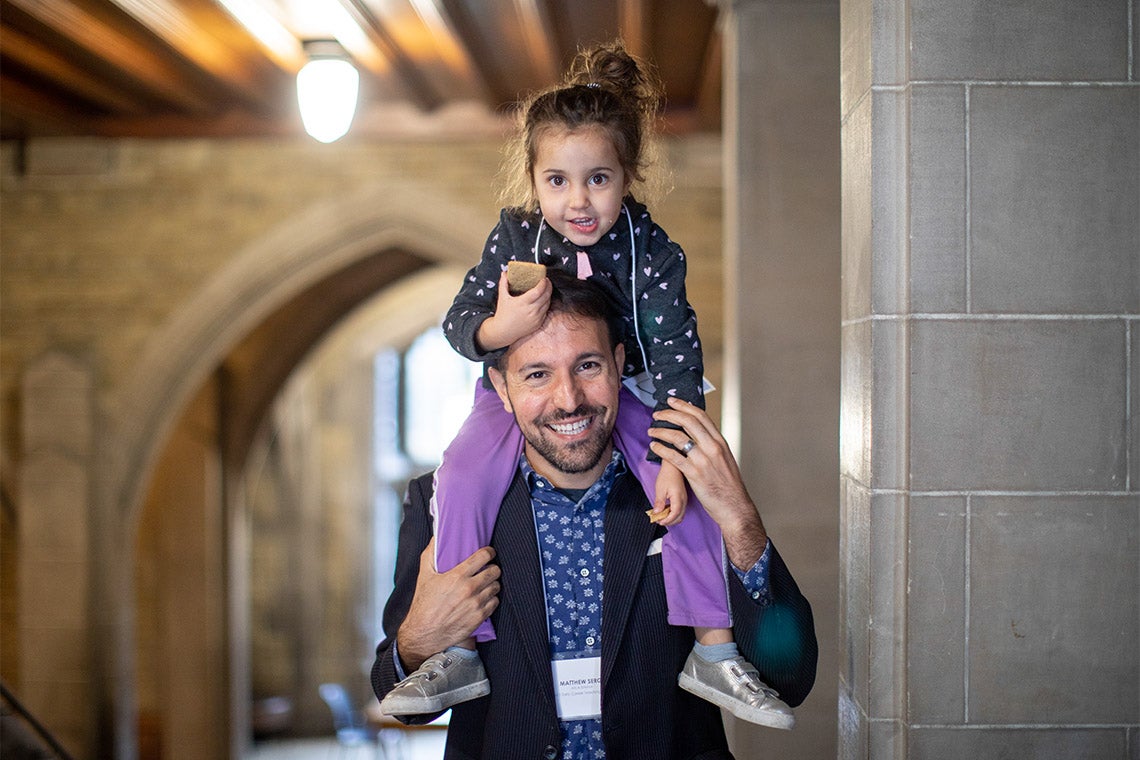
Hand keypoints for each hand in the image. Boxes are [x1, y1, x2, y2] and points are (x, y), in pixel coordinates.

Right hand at [396, 538, 500, 669]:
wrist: (424, 634)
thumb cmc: (424, 604)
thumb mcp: (424, 576)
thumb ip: (430, 554)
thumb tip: (436, 538)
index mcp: (457, 577)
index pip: (483, 557)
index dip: (489, 552)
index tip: (489, 552)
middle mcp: (469, 589)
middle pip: (494, 571)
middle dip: (492, 568)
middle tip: (487, 569)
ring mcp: (476, 604)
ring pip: (496, 587)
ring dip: (492, 584)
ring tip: (485, 584)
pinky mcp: (479, 617)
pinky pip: (495, 603)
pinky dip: (491, 599)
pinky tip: (484, 598)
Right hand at [476, 270, 551, 351]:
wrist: (504, 331)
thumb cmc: (503, 314)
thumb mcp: (502, 297)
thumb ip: (504, 284)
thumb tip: (504, 273)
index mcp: (523, 303)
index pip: (538, 291)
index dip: (543, 283)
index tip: (544, 278)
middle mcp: (531, 311)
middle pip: (546, 296)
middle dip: (549, 287)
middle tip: (547, 281)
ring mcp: (536, 318)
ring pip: (548, 304)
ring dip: (548, 295)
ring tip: (546, 289)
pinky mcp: (538, 324)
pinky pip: (546, 312)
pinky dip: (546, 304)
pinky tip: (544, 300)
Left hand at [647, 460, 686, 525]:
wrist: (673, 467)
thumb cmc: (667, 475)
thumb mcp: (660, 489)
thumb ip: (659, 502)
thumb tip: (657, 513)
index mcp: (678, 498)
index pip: (675, 514)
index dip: (667, 520)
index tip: (659, 521)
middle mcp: (683, 500)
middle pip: (679, 517)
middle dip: (669, 522)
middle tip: (658, 520)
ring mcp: (684, 500)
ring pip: (680, 515)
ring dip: (671, 518)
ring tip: (661, 516)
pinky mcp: (683, 499)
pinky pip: (680, 510)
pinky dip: (673, 514)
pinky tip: (665, 511)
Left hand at [650, 398, 767, 569]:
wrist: (734, 506)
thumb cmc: (729, 485)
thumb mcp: (725, 459)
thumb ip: (712, 446)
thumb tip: (699, 435)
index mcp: (720, 442)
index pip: (701, 416)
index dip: (684, 406)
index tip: (672, 402)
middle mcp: (713, 447)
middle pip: (688, 421)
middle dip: (670, 414)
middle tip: (658, 414)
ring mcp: (703, 460)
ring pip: (678, 437)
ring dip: (661, 431)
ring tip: (652, 431)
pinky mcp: (694, 474)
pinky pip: (673, 457)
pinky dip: (661, 450)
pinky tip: (654, 447)